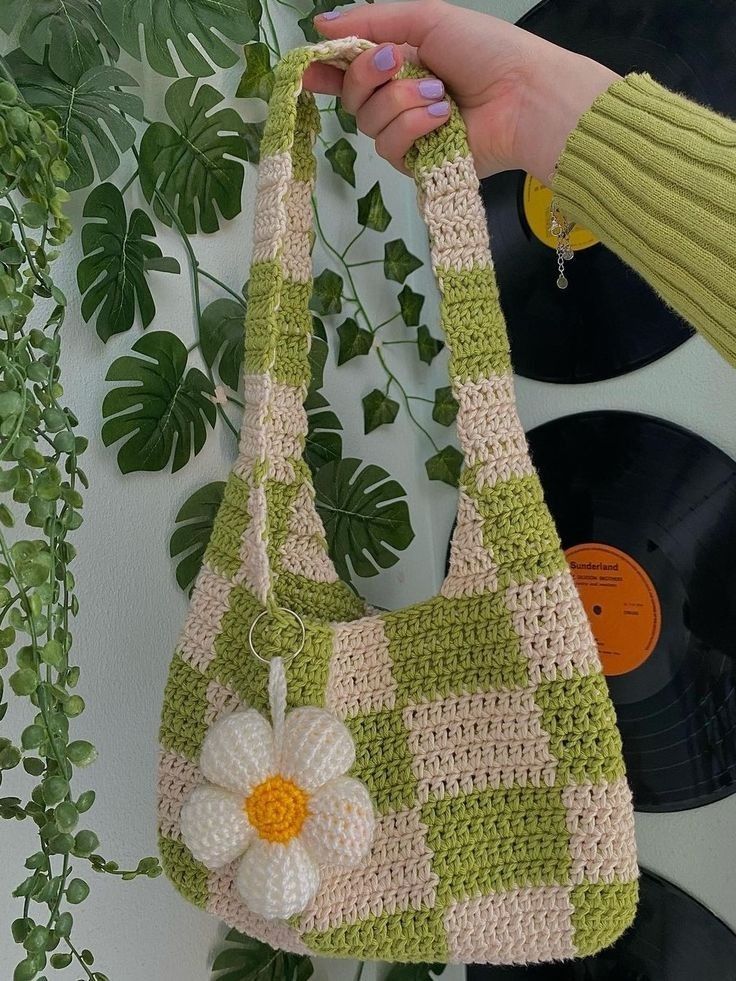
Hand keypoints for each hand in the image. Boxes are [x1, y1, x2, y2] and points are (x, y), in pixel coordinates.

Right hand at [303, 0, 620, 183]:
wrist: (525, 97)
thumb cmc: (488, 52)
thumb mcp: (428, 20)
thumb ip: (372, 20)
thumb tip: (321, 23)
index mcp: (403, 62)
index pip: (350, 70)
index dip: (325, 70)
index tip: (308, 69)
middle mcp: (401, 99)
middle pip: (352, 97)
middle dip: (368, 76)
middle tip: (399, 61)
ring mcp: (410, 133)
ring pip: (369, 124)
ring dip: (400, 102)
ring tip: (440, 93)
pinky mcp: (420, 163)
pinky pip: (390, 149)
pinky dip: (413, 128)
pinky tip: (442, 118)